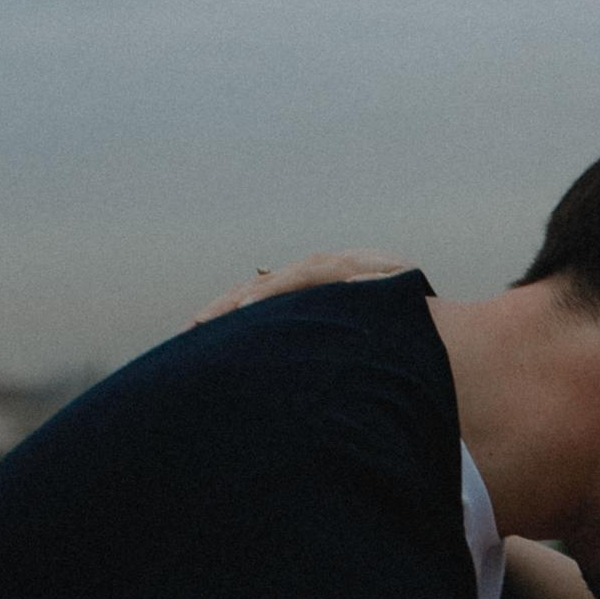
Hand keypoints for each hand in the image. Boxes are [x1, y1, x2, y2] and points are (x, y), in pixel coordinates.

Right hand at [192, 250, 410, 324]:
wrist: (405, 287)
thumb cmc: (408, 298)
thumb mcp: (403, 286)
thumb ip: (383, 283)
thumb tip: (352, 283)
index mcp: (339, 266)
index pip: (297, 276)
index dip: (270, 291)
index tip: (245, 308)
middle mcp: (313, 268)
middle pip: (265, 282)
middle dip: (232, 302)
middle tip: (201, 324)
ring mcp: (300, 280)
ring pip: (254, 291)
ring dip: (223, 308)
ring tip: (191, 330)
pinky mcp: (293, 293)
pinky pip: (257, 301)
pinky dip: (233, 314)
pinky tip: (206, 332)